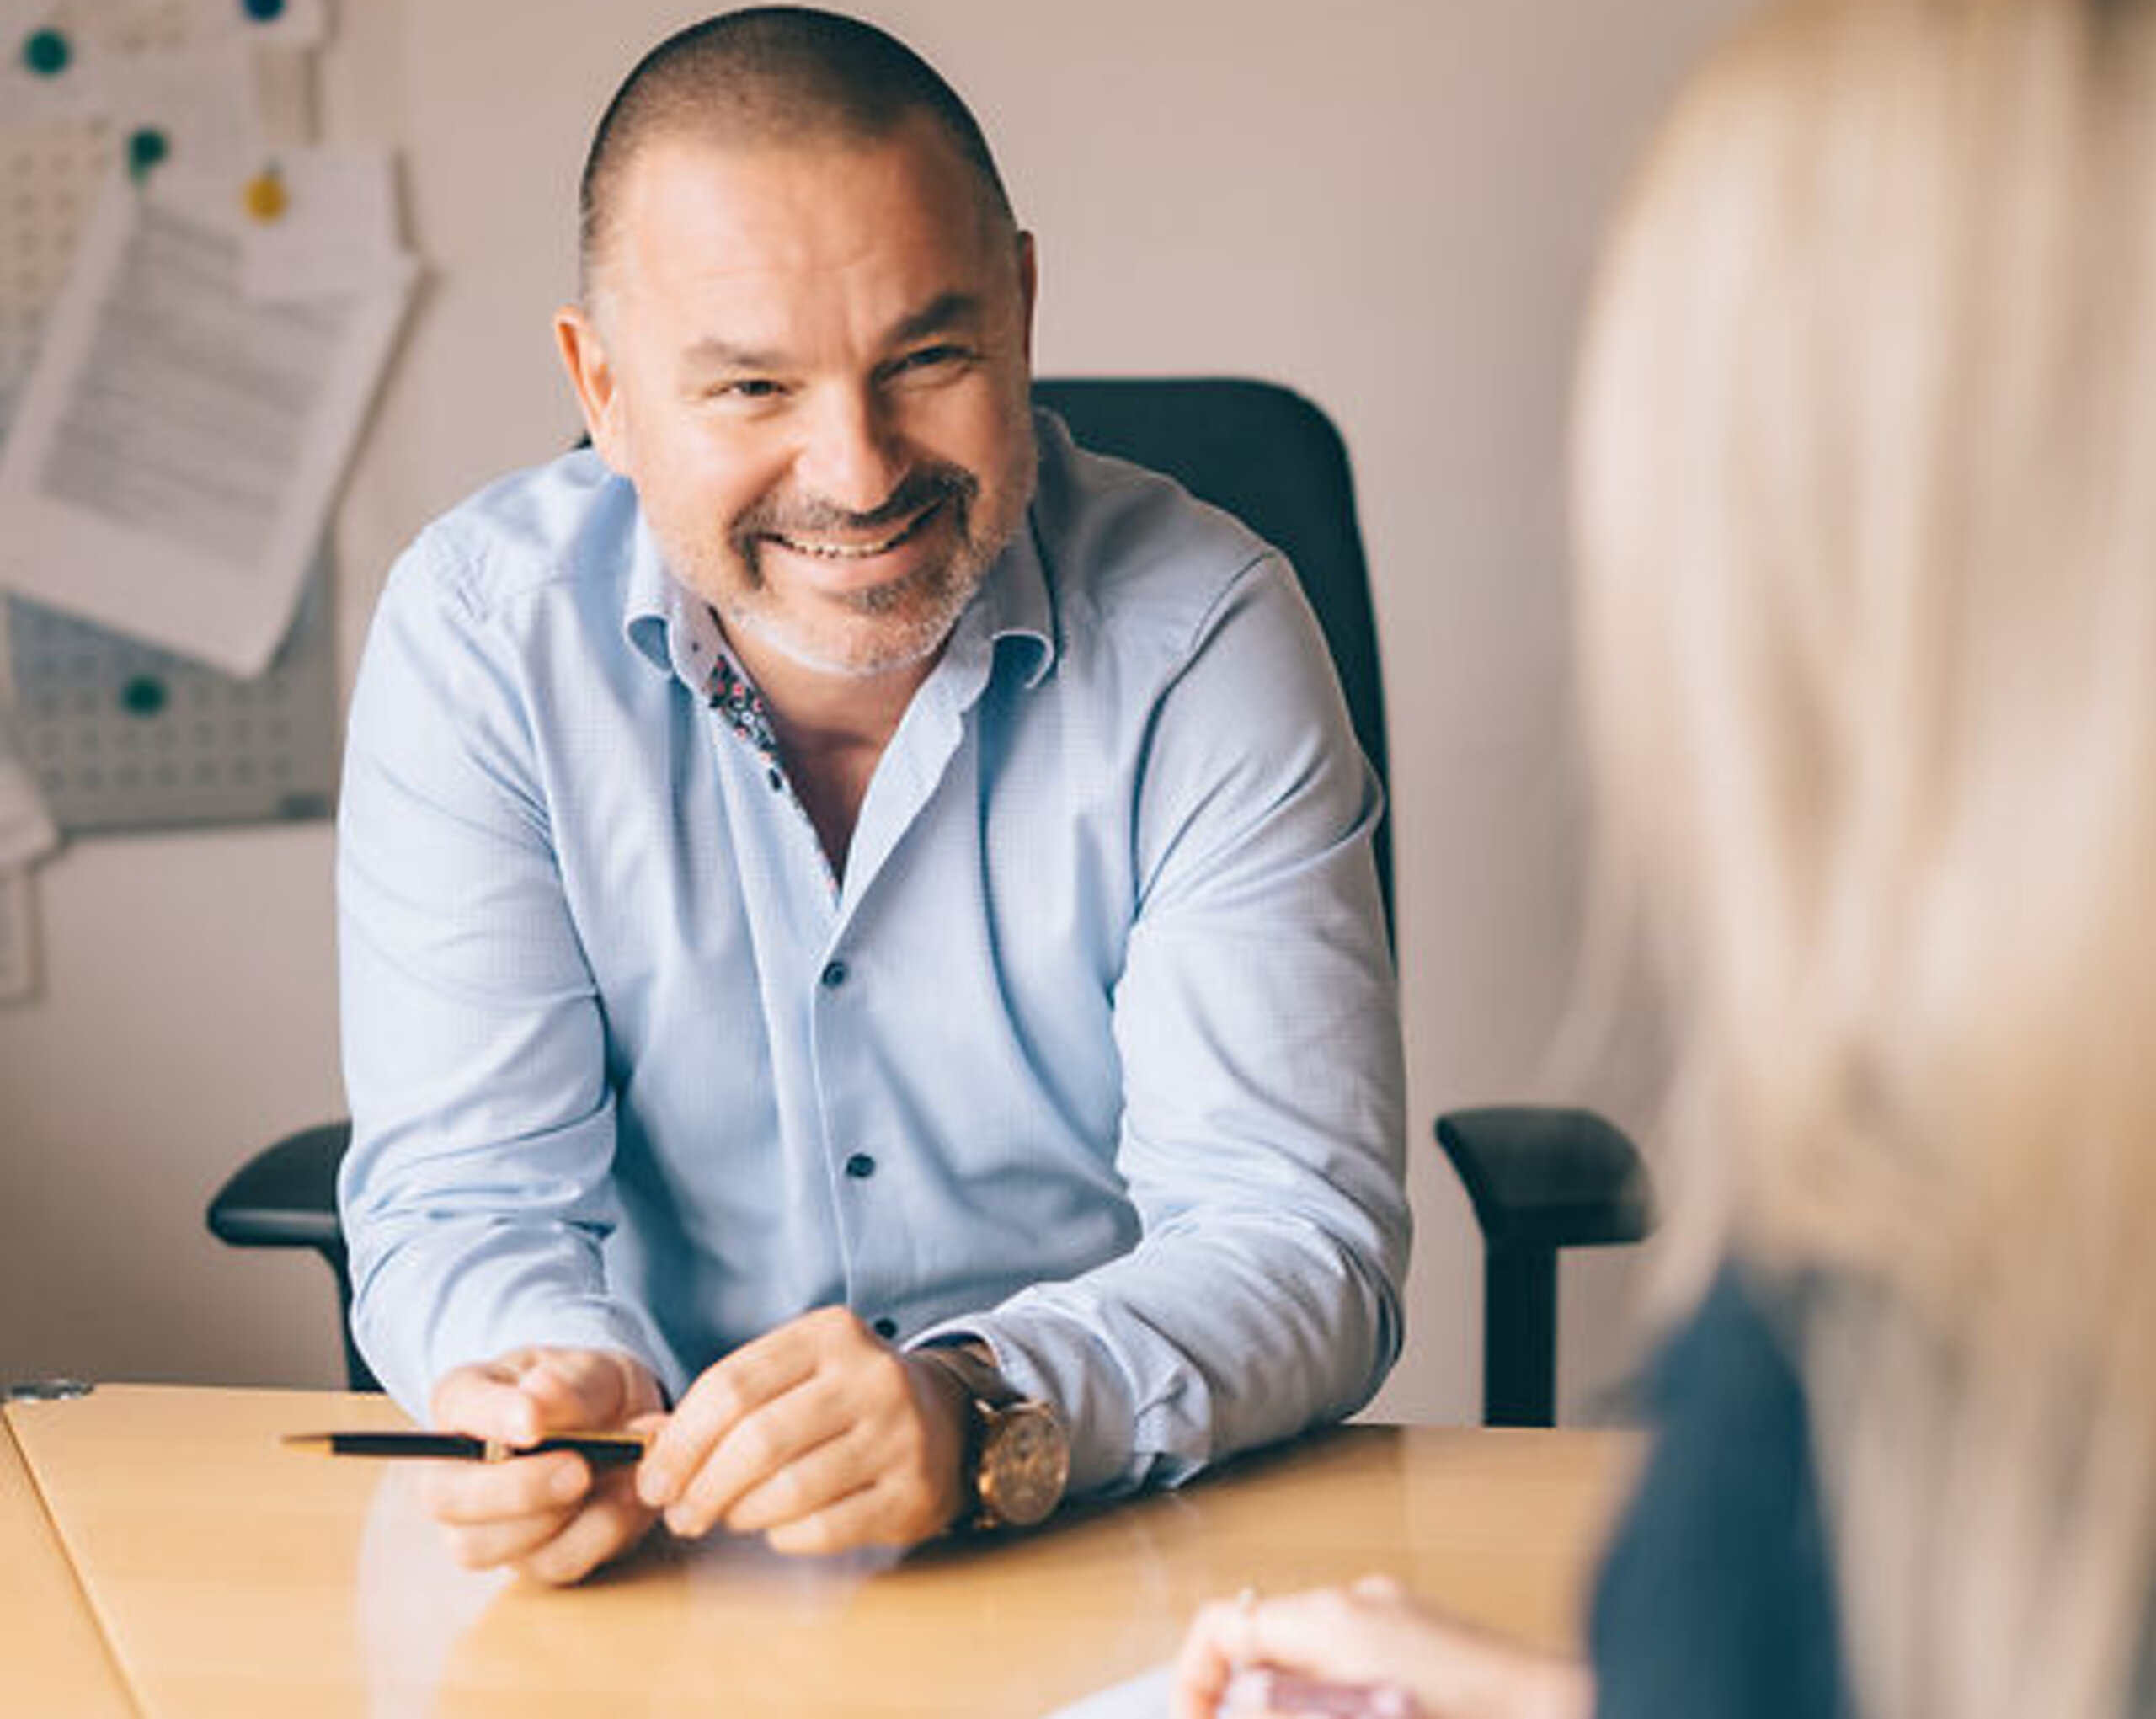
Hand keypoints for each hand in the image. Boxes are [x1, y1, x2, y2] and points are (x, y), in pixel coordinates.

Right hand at [423, 1346, 664, 1584]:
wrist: (628, 1431)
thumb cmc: (594, 1391)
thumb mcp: (596, 1372)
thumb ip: (571, 1385)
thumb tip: (538, 1393)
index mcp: (465, 1398)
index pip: (457, 1405)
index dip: (491, 1418)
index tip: (533, 1422)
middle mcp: (457, 1467)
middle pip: (445, 1497)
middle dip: (515, 1489)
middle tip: (580, 1470)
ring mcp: (482, 1522)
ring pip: (486, 1546)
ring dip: (563, 1519)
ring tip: (624, 1480)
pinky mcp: (528, 1558)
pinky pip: (551, 1563)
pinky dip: (599, 1535)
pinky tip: (630, 1499)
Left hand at [635, 1305, 969, 1554]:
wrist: (945, 1419)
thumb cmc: (844, 1399)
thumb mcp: (796, 1372)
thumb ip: (730, 1399)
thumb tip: (651, 1446)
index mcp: (831, 1334)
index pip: (731, 1385)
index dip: (680, 1440)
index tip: (653, 1478)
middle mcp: (871, 1377)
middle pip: (757, 1439)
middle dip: (702, 1486)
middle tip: (680, 1513)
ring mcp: (899, 1435)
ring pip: (790, 1489)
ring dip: (738, 1514)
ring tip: (723, 1519)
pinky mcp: (912, 1492)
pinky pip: (824, 1529)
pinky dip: (784, 1536)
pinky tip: (776, 1528)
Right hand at [1173, 1576, 1591, 1718]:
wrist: (1559, 1713)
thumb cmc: (1470, 1714)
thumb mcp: (1349, 1710)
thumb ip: (1284, 1704)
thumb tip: (1235, 1701)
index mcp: (1328, 1619)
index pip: (1222, 1627)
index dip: (1194, 1682)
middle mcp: (1357, 1604)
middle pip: (1263, 1644)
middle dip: (1248, 1700)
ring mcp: (1395, 1618)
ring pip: (1309, 1658)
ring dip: (1295, 1700)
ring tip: (1310, 1714)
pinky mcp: (1426, 1641)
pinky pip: (1355, 1661)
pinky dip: (1338, 1692)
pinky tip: (1365, 1710)